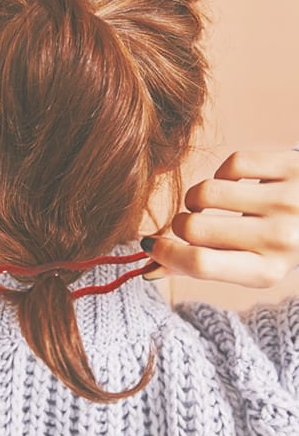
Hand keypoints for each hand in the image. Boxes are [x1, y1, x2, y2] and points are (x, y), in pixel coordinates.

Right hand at [142, 150, 298, 287]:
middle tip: (190, 224)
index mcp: (266, 271)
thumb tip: (150, 268)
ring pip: (206, 192)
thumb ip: (203, 266)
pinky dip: (225, 173)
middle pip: (194, 228)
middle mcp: (279, 239)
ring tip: (210, 203)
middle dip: (179, 224)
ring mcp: (288, 201)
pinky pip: (233, 164)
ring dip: (197, 197)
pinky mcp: (292, 167)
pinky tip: (236, 184)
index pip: (200, 265)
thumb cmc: (286, 244)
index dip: (164, 254)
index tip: (150, 244)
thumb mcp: (253, 265)